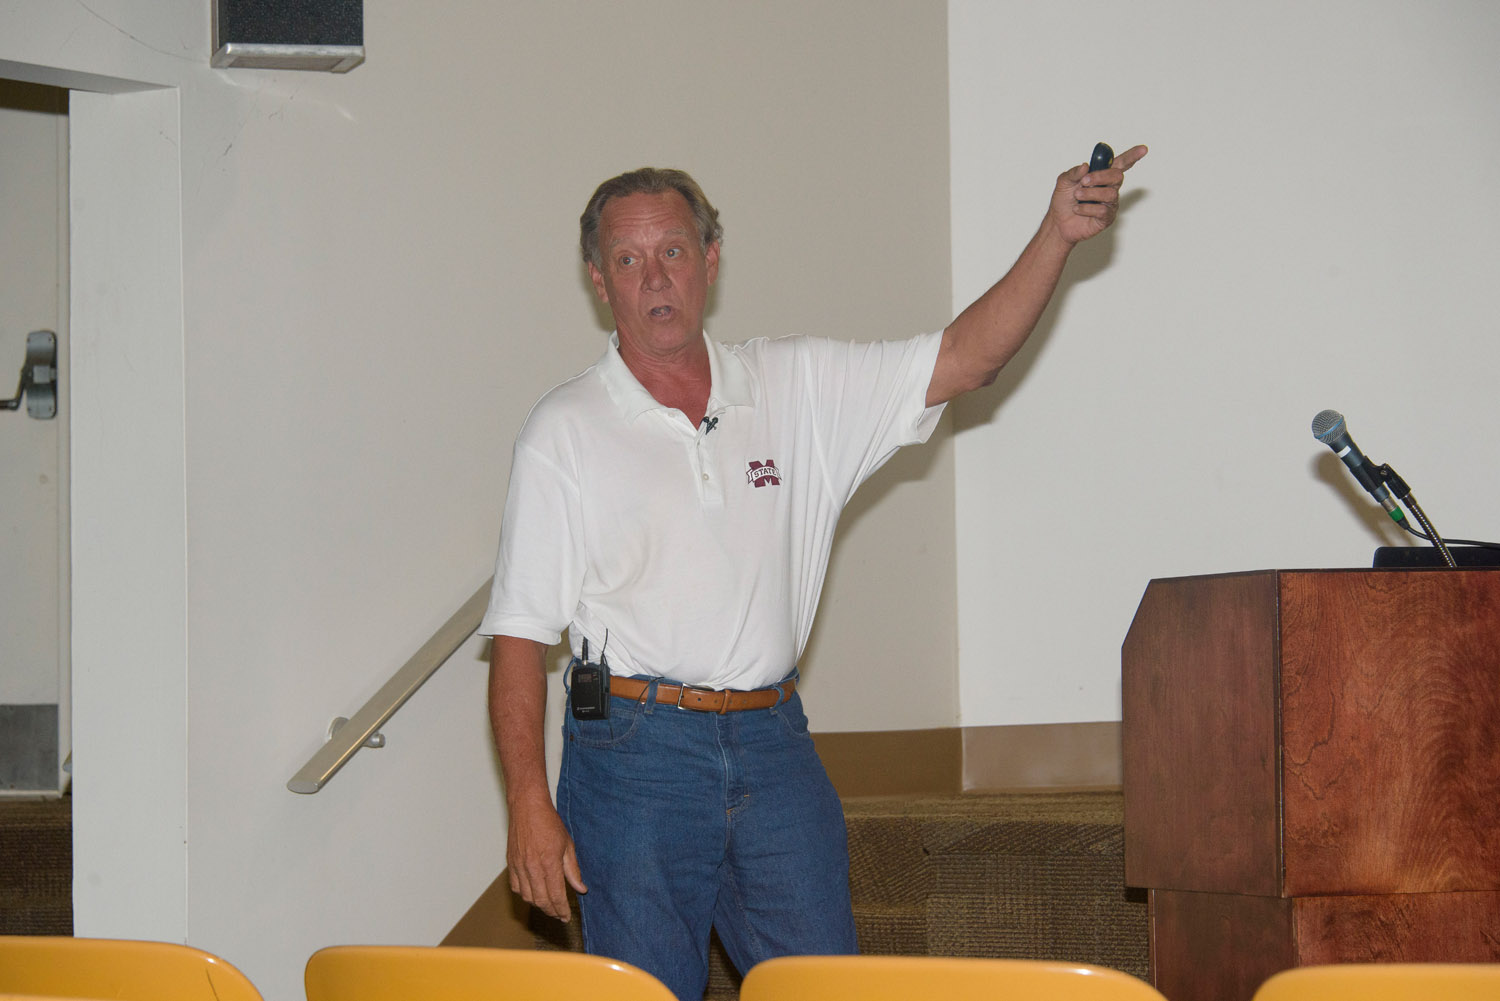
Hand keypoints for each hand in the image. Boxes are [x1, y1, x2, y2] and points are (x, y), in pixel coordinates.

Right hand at [506, 793, 587, 921]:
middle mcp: (532, 867)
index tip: (566, 917)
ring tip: (548, 906)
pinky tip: (533, 894)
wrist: (527, 807)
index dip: (562, 909)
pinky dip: (525, 894)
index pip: (556, 895)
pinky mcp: (510, 863)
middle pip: (541, 900)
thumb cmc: (549, 823)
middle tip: (559, 915)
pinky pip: (516, 887)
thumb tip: (581, 889)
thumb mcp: (567, 845)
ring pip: (527, 896)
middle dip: (551, 911)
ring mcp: (519, 866)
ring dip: (538, 905)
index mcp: (549, 863)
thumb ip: (573, 870)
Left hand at [1048, 144, 1147, 244]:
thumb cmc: (1063, 201)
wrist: (1058, 223)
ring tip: (1077, 196)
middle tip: (1084, 181)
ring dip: (1090, 193)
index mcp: (1101, 175)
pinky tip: (1078, 209)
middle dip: (1101, 177)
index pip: (1120, 163)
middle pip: (1117, 176)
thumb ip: (1074, 172)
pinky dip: (1086, 208)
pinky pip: (1102, 210)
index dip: (1132, 156)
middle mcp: (1109, 188)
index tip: (1143, 148)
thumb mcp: (1064, 182)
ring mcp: (1109, 203)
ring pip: (1110, 194)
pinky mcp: (1107, 218)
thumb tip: (1086, 166)